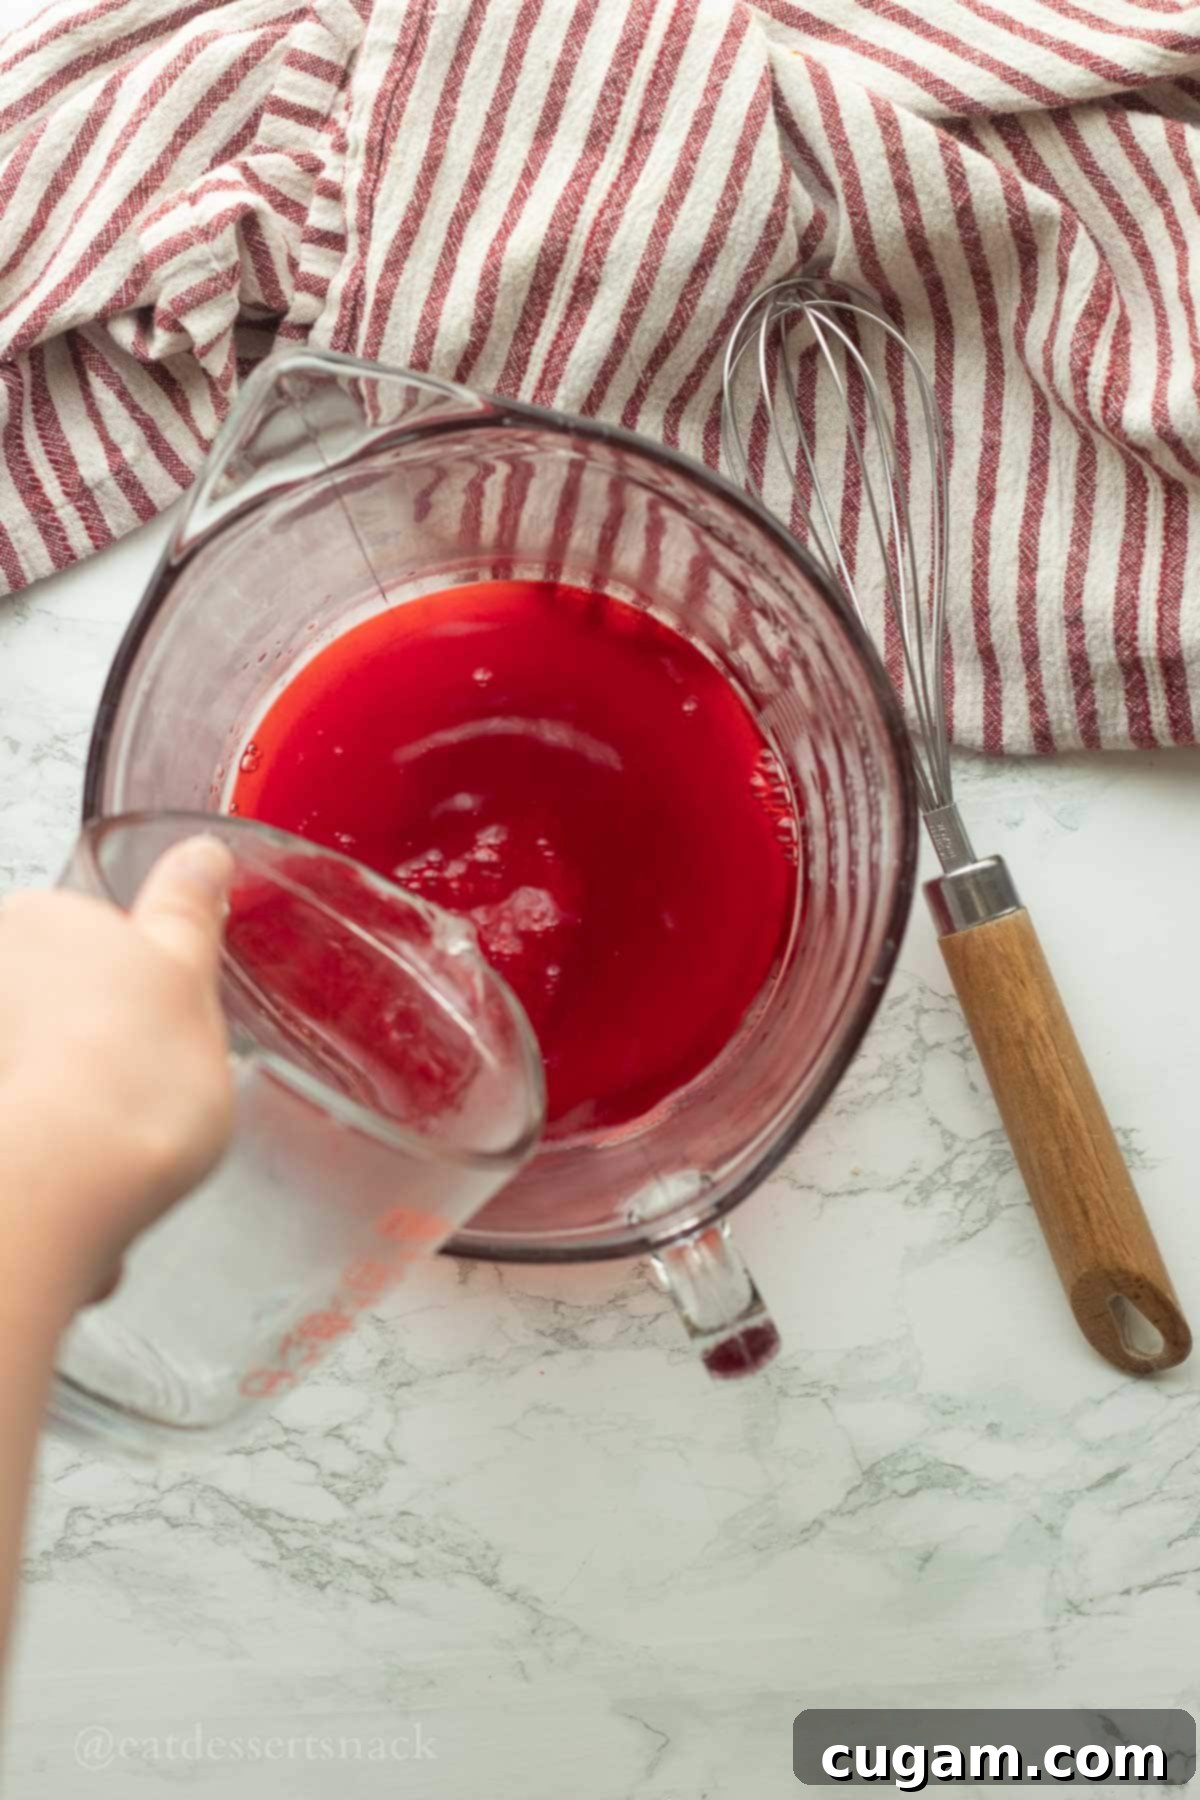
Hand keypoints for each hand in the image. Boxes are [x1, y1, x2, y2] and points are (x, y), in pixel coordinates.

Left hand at [0, 837, 233, 1318]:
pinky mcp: (3, 1110)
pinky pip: (33, 1108)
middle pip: (58, 993)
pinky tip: (84, 1166)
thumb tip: (201, 858)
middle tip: (150, 1073)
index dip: (136, 977)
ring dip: (74, 1087)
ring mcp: (0, 1036)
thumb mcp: (188, 973)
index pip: (90, 930)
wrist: (67, 1182)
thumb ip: (186, 909)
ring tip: (120, 1131)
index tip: (161, 1013)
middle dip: (97, 1031)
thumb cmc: (127, 1079)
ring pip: (43, 1055)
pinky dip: (53, 1133)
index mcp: (40, 916)